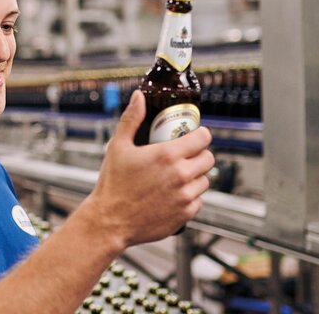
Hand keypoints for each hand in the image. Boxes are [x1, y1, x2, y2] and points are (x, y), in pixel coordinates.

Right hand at [86, 91, 213, 247]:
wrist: (110, 221)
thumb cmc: (112, 185)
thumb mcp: (118, 147)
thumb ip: (131, 119)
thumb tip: (139, 97)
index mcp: (167, 155)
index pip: (203, 138)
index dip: (200, 135)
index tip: (194, 137)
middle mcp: (181, 175)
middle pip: (208, 159)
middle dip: (199, 155)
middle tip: (185, 157)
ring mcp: (185, 196)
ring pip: (205, 180)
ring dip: (195, 177)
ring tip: (177, 178)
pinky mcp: (186, 214)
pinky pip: (199, 200)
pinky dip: (190, 197)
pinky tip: (173, 195)